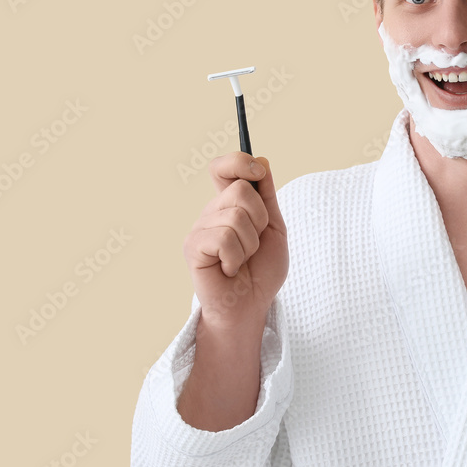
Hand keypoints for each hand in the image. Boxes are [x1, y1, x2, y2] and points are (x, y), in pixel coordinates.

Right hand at [182, 153, 288, 333]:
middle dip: (260, 219)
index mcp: (229, 204)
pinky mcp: (193, 247)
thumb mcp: (273, 228)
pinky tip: (229, 268)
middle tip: (254, 243)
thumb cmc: (261, 270)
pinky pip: (224, 238)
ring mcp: (199, 229)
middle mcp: (211, 212)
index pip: (224, 166)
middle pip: (241, 190)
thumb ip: (267, 197)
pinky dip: (236, 257)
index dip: (240, 161)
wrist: (251, 305)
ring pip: (236, 217)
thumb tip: (262, 161)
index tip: (258, 172)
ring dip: (250, 244)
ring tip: (242, 260)